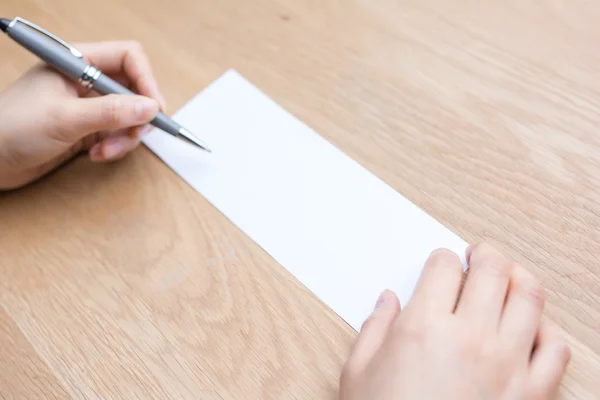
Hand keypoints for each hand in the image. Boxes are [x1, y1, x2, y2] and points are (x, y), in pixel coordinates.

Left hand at [0, 41, 165, 189]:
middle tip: (134, 135)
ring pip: (129, 115)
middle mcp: (86, 81)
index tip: (154, 109)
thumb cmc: (13, 129)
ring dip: (126, 136)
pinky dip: (115, 146)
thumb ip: (110, 112)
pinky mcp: (88, 128)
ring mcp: (88, 105)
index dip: (146, 80)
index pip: (128, 57)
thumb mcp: (65, 119)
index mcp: (77, 62)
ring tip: (105, 152)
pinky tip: (97, 156)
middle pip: (134, 89)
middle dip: (138, 115)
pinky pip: (118, 133)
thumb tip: (151, 108)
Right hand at [340, 243, 570, 399]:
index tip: (441, 264)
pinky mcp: (531, 394)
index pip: (443, 266)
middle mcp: (468, 337)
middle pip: (491, 269)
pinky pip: (556, 348)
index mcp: (422, 327)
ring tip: (510, 278)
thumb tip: (388, 301)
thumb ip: (374, 329)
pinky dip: (548, 331)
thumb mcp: (358, 375)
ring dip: (519, 279)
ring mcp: (506, 364)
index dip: (442, 259)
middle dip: (484, 254)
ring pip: (529, 297)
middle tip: (479, 255)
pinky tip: (532, 330)